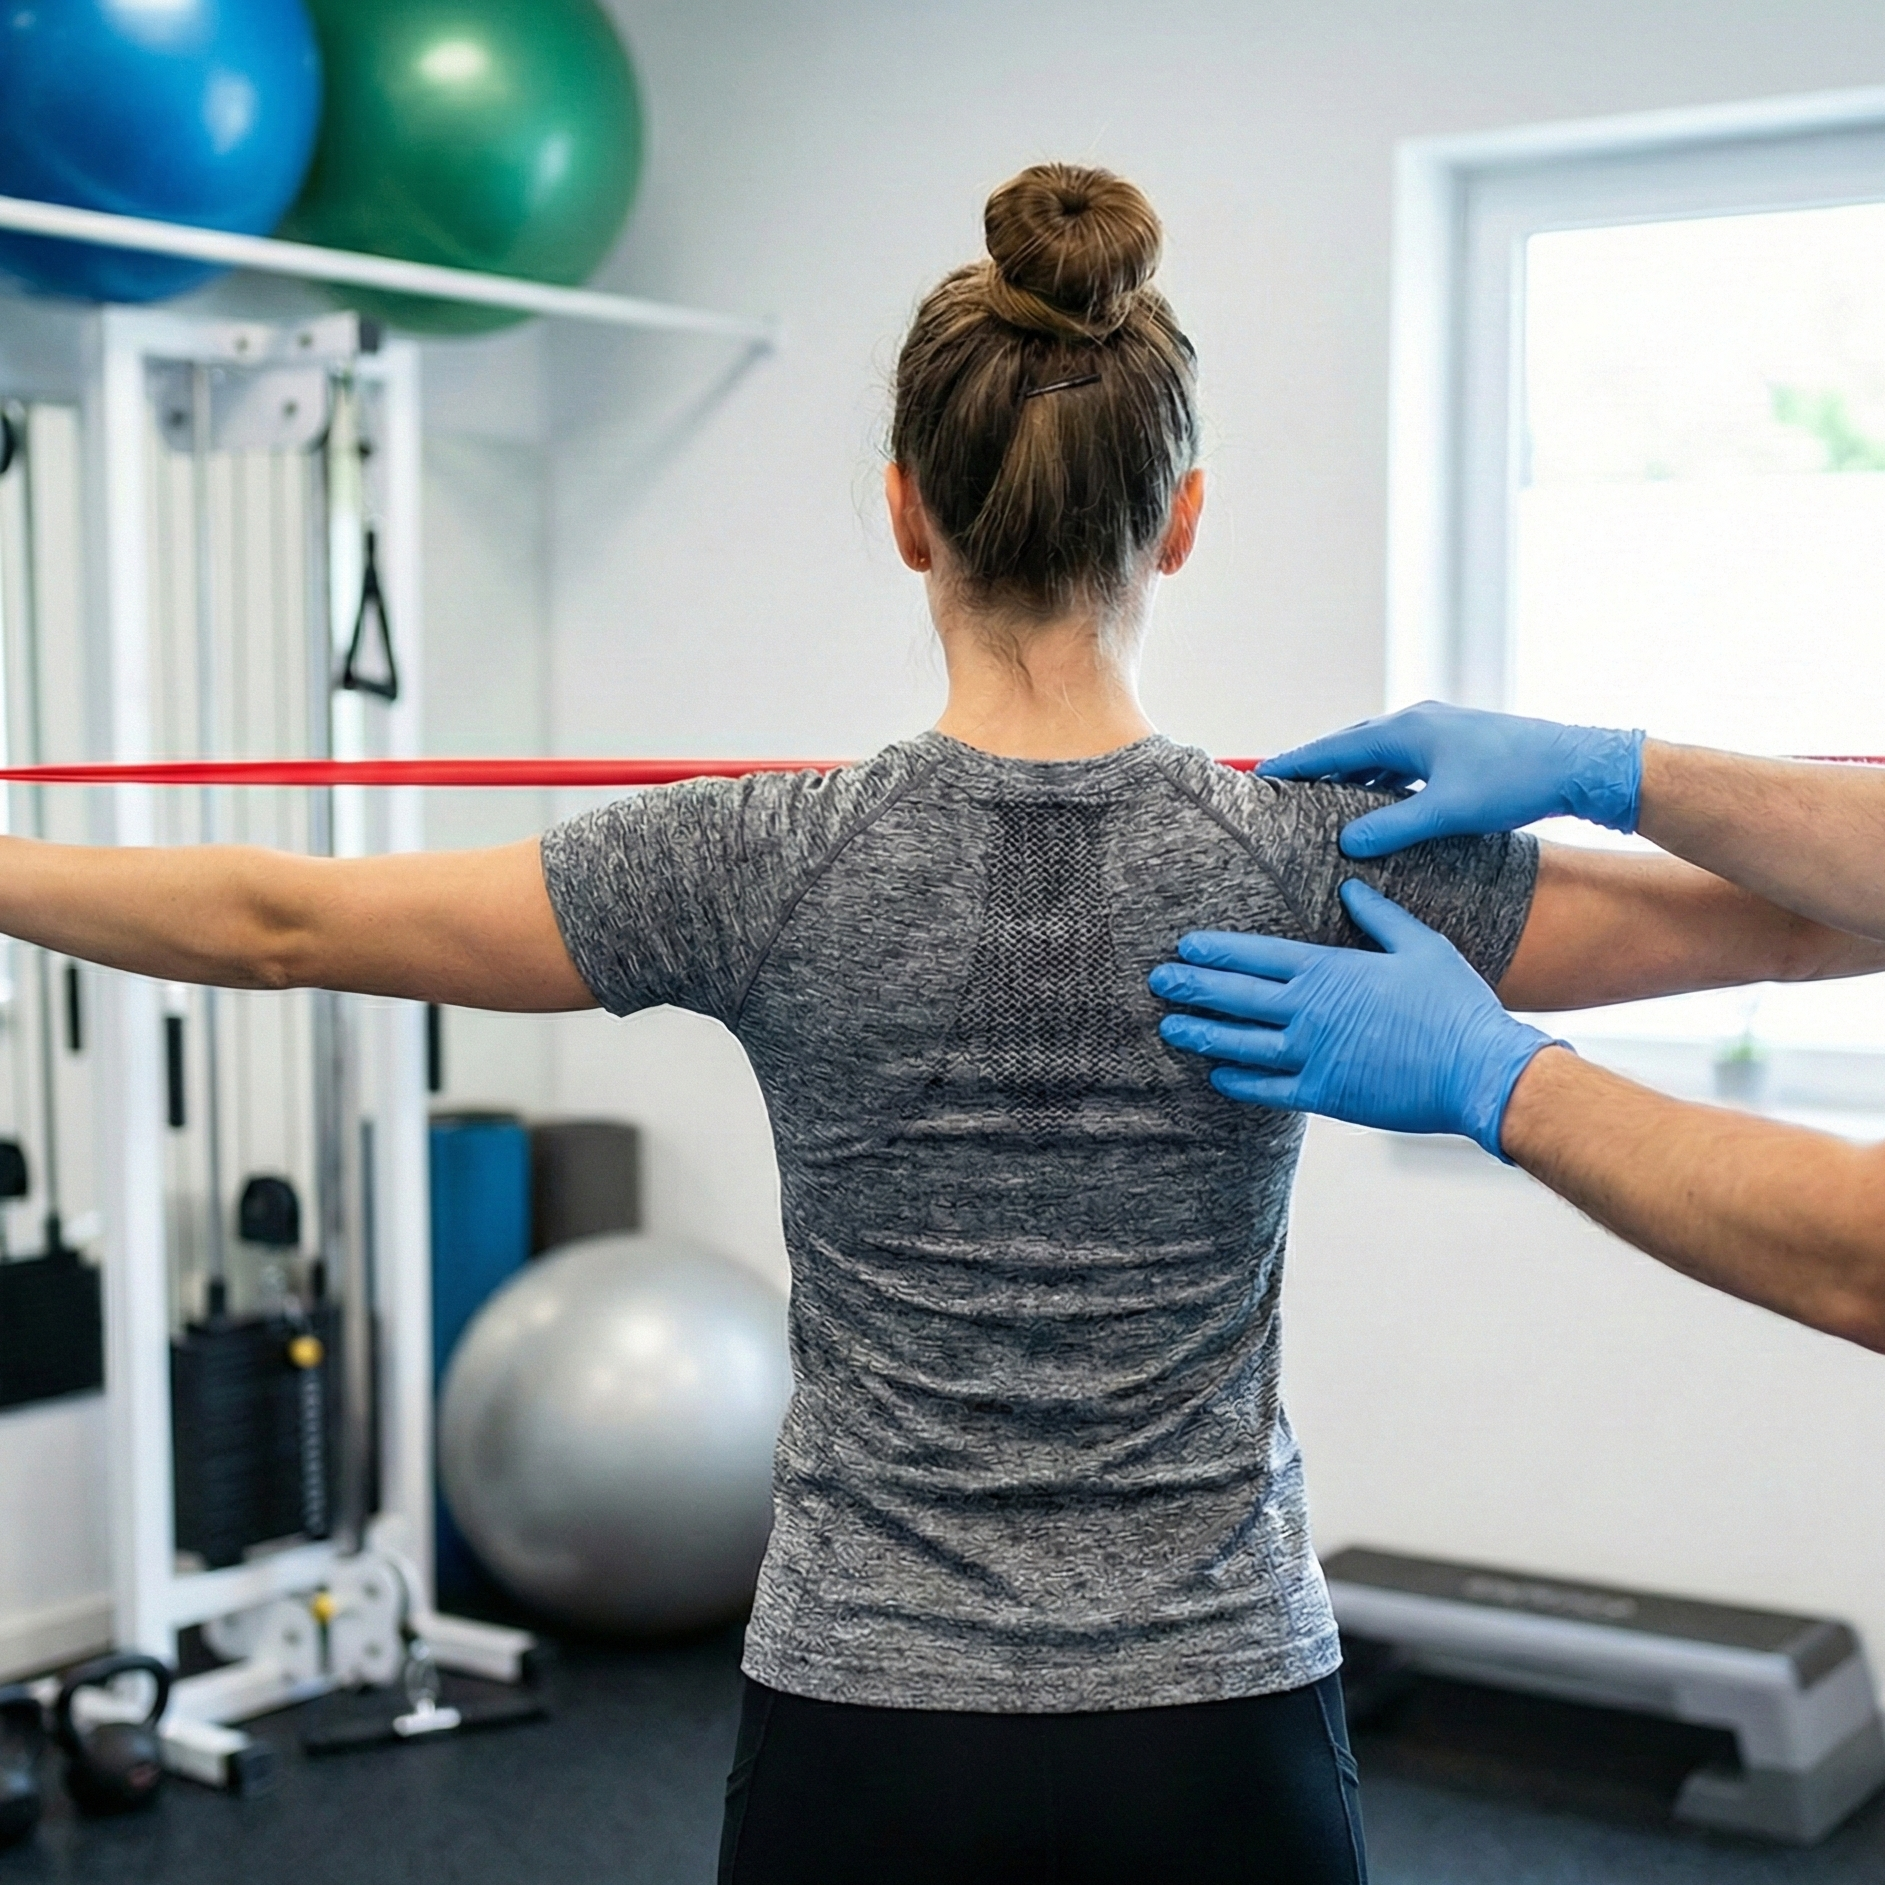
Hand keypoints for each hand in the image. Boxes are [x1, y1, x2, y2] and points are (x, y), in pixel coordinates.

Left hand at [1148, 881, 1561, 1157]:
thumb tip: (1350, 887)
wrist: (1480, 1070)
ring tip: (1168, 1027)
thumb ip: (1379, 916)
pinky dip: (1238, 1081)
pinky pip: (1268, 1088)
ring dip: (1202, 1033)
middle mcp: (1311, 1012)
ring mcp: (1313, 1055)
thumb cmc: (1455, 1005)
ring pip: (1241, 1043)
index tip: (1186, 946)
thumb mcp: (1421, 945)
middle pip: (1236, 996)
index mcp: (1331, 971)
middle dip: (1193, 986)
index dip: (1217, 951)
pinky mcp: (1324, 1093)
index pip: (1258, 956)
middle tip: (1158, 981)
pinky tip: (1216, 1074)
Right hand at [1258, 701, 1644, 857]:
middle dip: (1315, 766)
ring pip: (1376, 752)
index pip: (1334, 748)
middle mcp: (1417, 722)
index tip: (1260, 774)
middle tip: (1281, 786)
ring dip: (1347, 774)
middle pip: (1349, 745)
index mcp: (1407, 730)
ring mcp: (1437, 730)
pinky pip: (1400, 759)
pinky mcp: (1455, 745)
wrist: (1578, 764)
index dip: (1295, 763)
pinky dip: (1377, 777)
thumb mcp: (1449, 811)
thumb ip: (1394, 827)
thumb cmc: (1516, 782)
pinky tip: (1375, 799)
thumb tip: (1348, 843)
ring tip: (1319, 798)